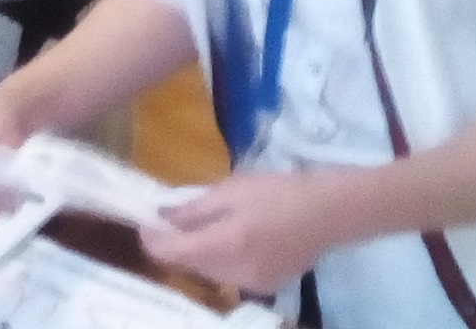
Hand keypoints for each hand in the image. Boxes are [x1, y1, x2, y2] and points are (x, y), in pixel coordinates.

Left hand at [143, 171, 343, 294]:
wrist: (330, 212)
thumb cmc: (278, 192)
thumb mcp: (229, 190)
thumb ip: (191, 209)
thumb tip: (159, 218)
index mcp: (226, 245)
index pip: (172, 254)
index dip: (152, 239)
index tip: (145, 221)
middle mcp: (237, 273)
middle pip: (188, 264)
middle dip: (175, 244)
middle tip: (173, 217)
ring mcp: (254, 284)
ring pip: (208, 271)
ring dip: (197, 252)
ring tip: (204, 224)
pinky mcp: (267, 285)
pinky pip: (229, 275)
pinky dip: (220, 259)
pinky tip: (231, 237)